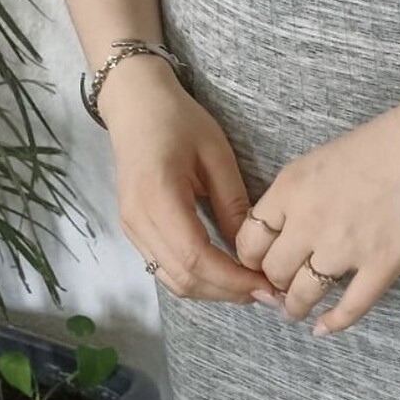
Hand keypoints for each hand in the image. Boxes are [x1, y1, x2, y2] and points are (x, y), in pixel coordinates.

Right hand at [101, 61, 263, 302]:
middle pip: (184, 278)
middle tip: (267, 294)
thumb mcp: (216, 155)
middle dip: (228, 292)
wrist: (134, 105)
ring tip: (251, 288)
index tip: (267, 286)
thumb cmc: (177, 120)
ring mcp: (132, 229)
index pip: (196, 258)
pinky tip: (224, 275)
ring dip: (213, 291)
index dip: (233, 279)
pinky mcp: (134, 231)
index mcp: (159, 198)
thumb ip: (233, 203)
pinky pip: (164, 269)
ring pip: (173, 280)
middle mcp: (139, 221)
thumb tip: (252, 249)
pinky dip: (196, 280)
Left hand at [231, 83, 399, 334]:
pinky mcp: (382, 266)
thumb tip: (291, 227)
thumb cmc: (393, 140)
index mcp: (293, 187)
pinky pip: (350, 308)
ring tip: (298, 311)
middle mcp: (311, 220)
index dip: (252, 257)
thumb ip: (302, 193)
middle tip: (282, 287)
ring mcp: (346, 246)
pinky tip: (325, 329)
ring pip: (303, 295)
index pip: (250, 238)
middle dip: (274, 284)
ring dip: (296, 308)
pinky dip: (335, 323)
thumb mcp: (326, 156)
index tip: (261, 263)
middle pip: (273, 271)